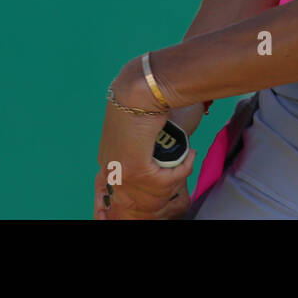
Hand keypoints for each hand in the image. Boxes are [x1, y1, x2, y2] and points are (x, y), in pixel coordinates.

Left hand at [94, 59, 198, 219]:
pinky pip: (166, 182)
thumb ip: (146, 145)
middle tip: (184, 168)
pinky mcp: (135, 169)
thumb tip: (156, 153)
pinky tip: (189, 154)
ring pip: (156, 192)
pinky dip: (182, 170)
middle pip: (138, 201)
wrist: (142, 87)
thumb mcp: (140, 126)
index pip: (113, 194)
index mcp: (108, 157)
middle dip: (163, 194)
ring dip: (178, 175)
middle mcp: (110, 167)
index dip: (117, 205)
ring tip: (188, 155)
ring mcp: (120, 170)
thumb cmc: (144, 99)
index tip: (120, 209)